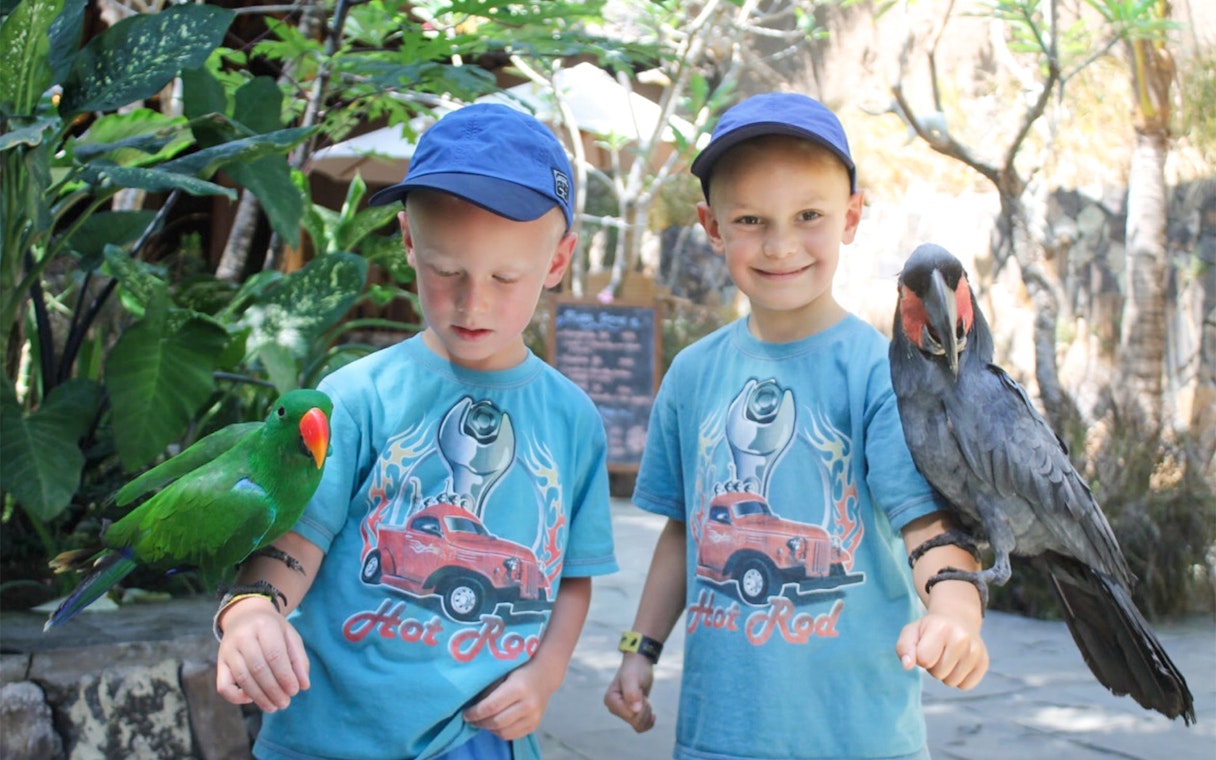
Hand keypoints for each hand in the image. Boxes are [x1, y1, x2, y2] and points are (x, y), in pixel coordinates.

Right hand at [215, 596, 309, 711]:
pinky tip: (251, 699)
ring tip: (274, 706)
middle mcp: (243, 636)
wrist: (244, 616)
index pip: (274, 655)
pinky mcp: (220, 663)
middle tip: (285, 703)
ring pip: (242, 678)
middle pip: (258, 668)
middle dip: (274, 690)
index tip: (295, 690)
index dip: (285, 676)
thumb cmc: (272, 629)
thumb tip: (304, 685)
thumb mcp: (290, 636)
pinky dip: (236, 697)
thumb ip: (299, 659)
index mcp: (264, 625)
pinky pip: (223, 686)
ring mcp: (228, 650)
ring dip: (259, 697)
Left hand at [463, 662, 555, 741]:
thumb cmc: (518, 669)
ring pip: (504, 732)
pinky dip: (499, 733)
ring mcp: (534, 716)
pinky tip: (494, 725)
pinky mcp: (535, 725)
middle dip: (480, 722)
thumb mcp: (503, 672)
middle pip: (497, 722)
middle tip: (470, 719)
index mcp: (519, 687)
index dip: (475, 713)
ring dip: (488, 729)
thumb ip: (489, 688)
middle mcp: (528, 704)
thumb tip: (470, 704)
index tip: (465, 713)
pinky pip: (512, 735)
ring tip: (481, 722)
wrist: (544, 674)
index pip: (491, 706)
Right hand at [603, 654, 655, 732]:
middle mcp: (614, 708)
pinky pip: (641, 727)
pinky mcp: (630, 714)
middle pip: (635, 721)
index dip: (641, 706)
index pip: (630, 716)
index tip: (639, 691)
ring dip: (647, 713)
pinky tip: (652, 712)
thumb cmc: (635, 668)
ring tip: (644, 698)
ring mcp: (622, 712)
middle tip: (642, 694)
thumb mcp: (633, 677)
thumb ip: (632, 693)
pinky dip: (649, 721)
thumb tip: (635, 711)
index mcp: (610, 700)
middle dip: (645, 709)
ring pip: (639, 725)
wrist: (639, 664)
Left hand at [896, 608, 987, 689]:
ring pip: (952, 682)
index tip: (925, 647)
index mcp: (940, 628)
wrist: (957, 620)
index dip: (921, 658)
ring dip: (945, 674)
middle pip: (938, 674)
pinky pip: (965, 686)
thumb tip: (907, 665)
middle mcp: (961, 638)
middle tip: (938, 651)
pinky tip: (959, 662)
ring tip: (947, 656)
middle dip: (933, 666)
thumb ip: (904, 648)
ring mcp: (975, 650)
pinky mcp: (984, 662)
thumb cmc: (929, 630)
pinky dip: (959, 679)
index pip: (924, 660)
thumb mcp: (911, 633)